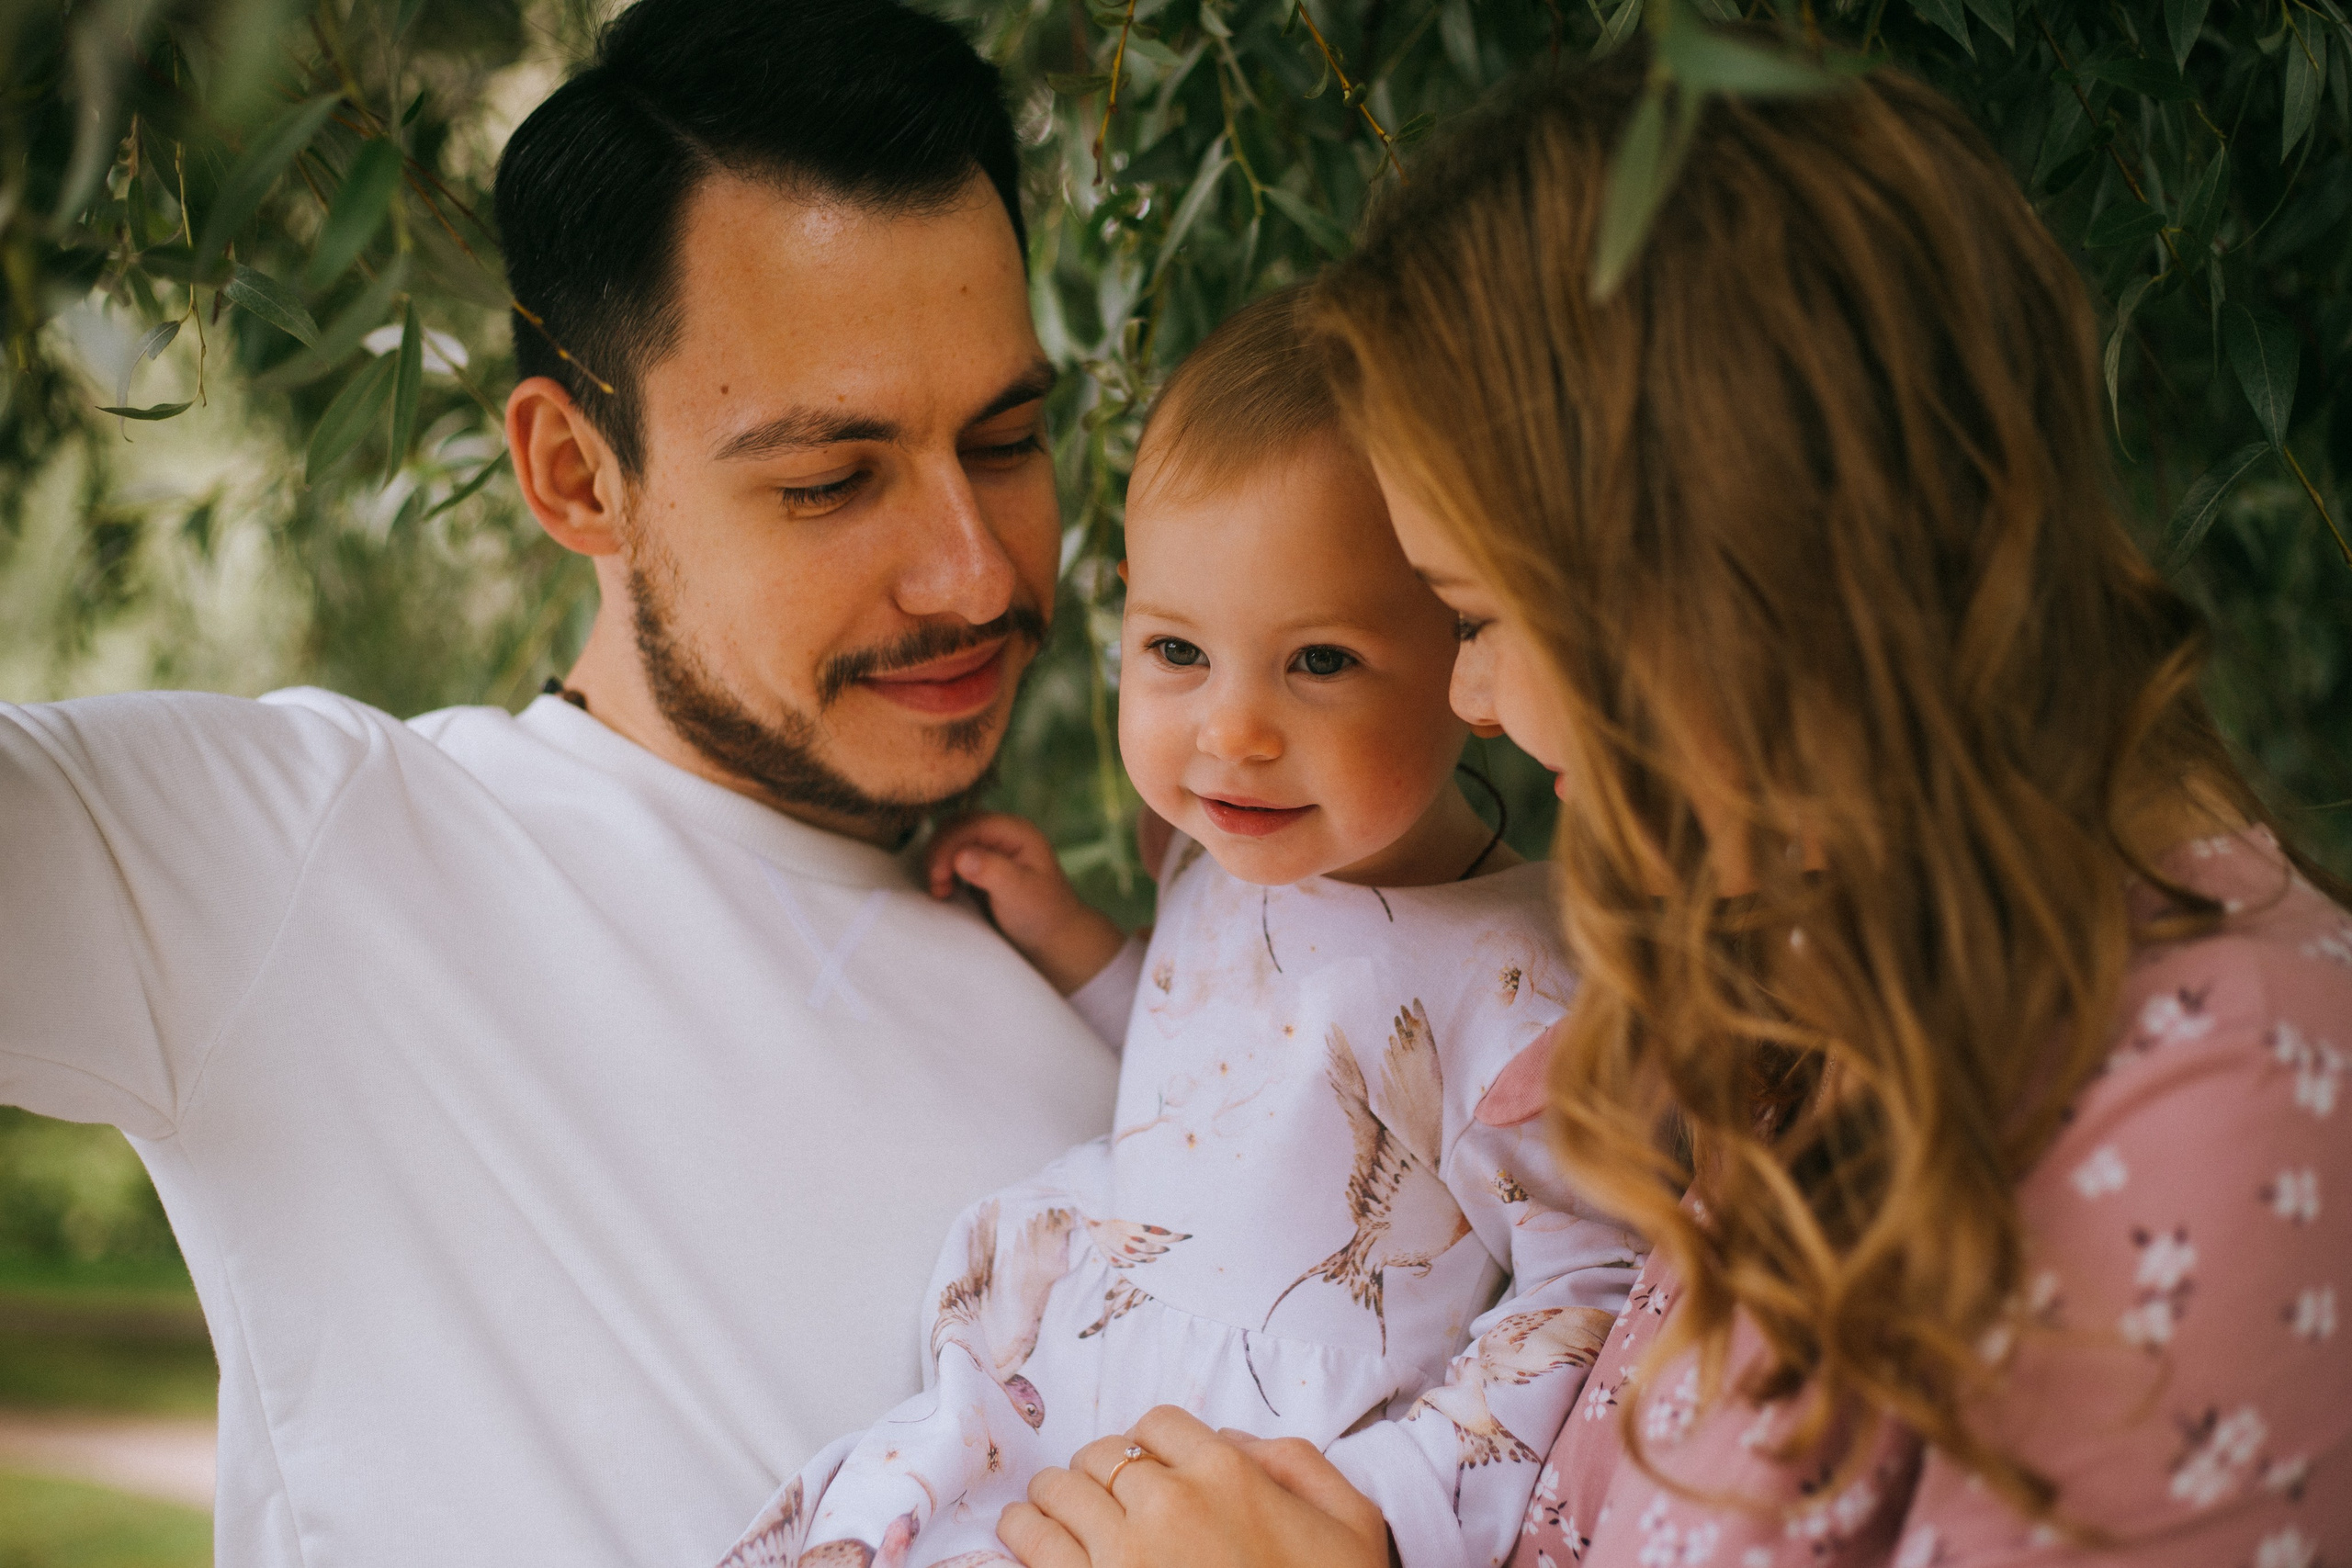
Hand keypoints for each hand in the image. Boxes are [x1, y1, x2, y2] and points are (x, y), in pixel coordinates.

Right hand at [926, 812, 1125, 995]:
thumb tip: (961, 856)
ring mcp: (991, 849)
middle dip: (939, 853)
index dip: (948, 845)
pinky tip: (944, 891)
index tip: (938, 877)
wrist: (1053, 941)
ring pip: (950, 841)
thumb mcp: (1020, 894)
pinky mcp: (981, 866)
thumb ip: (993, 871)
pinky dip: (942, 870)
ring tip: (941, 891)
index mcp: (1016, 832)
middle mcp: (1002, 834)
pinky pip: (952, 857)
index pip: (969, 824)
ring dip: (938, 862)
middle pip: (955, 827)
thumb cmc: (1043, 917)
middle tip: (938, 887)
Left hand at [998, 1406, 1390, 1567]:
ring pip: (1058, 1494)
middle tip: (1094, 1491)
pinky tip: (1024, 1539)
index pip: (1158, 1425)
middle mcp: (1169, 1503)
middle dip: (1096, 1470)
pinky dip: (1023, 1537)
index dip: (1148, 1444)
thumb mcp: (1350, 1520)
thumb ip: (1298, 1463)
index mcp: (1227, 1473)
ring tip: (1044, 1509)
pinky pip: (1035, 1550)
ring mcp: (1124, 1556)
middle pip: (1101, 1456)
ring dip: (1050, 1497)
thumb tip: (1234, 1440)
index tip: (1143, 1466)